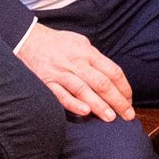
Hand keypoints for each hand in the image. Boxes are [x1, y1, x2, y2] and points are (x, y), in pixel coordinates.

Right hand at [18, 24, 134, 119]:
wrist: (29, 40)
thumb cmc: (58, 44)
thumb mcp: (81, 43)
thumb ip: (96, 59)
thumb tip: (112, 77)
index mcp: (88, 53)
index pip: (112, 71)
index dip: (124, 87)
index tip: (129, 100)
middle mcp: (77, 63)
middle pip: (102, 83)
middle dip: (118, 100)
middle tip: (128, 115)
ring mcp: (61, 73)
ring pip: (84, 90)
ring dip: (99, 105)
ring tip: (111, 118)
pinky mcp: (47, 83)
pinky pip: (61, 95)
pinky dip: (73, 103)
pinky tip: (85, 112)